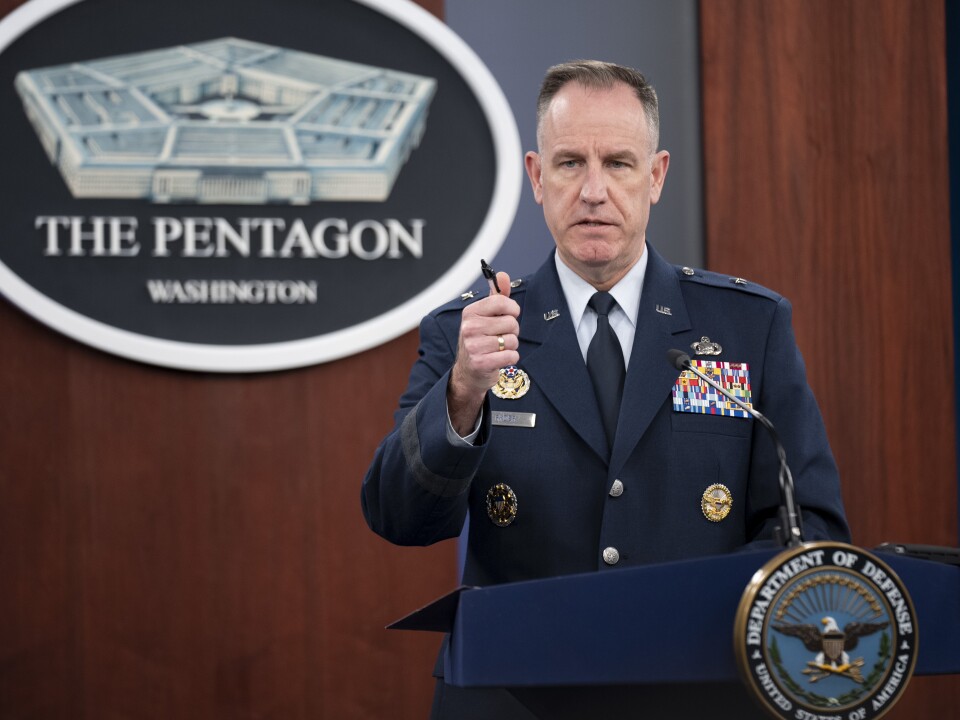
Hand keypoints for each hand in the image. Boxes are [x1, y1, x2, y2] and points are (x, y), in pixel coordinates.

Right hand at [447, 272, 519, 435]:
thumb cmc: (479, 341)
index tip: (509, 315)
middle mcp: (469, 327)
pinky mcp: (480, 363)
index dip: (512, 309)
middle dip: (512, 331)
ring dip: (511, 346)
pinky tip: (501, 358)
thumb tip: (502, 275)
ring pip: (512, 340)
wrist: (468, 372)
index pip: (501, 302)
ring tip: (499, 348)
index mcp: (470, 312)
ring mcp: (473, 346)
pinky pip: (511, 355)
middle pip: (511, 322)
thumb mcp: (485, 317)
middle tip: (501, 336)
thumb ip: (497, 296)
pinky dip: (511, 358)